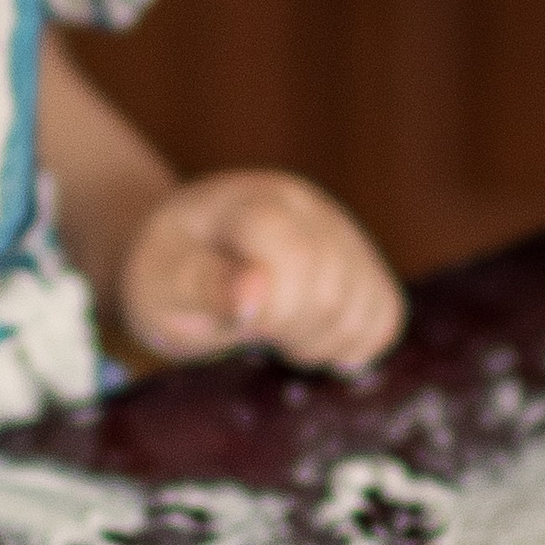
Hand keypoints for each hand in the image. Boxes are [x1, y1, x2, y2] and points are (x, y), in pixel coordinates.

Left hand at [120, 171, 404, 374]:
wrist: (185, 254)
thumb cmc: (168, 277)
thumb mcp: (161, 287)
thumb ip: (205, 287)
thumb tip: (255, 293)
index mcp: (248, 203)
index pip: (295, 254)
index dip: (276, 308)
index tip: (244, 326)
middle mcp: (305, 205)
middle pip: (332, 288)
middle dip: (292, 332)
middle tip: (255, 333)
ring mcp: (340, 230)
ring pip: (365, 304)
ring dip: (321, 340)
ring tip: (277, 331)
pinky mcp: (362, 260)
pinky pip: (384, 315)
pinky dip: (350, 341)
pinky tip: (308, 333)